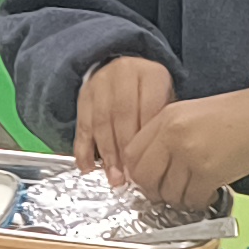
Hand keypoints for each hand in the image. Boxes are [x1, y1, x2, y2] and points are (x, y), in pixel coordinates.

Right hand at [70, 56, 175, 176]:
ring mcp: (100, 84)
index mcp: (150, 74)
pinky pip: (82, 126)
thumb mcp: (167, 101)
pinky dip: (83, 149)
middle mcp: (123, 74)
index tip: (146, 163)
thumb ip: (162, 123)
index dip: (145, 138)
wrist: (127, 72)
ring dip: (106, 153)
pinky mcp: (83, 97)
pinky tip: (87, 167)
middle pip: (121, 115)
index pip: (148, 107)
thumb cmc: (152, 95)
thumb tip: (156, 160)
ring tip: (113, 176)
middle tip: (129, 175)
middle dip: (124, 149)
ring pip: (100, 122)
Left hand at [114, 90, 248, 212]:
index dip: (137, 174)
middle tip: (169, 192)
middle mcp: (173, 134)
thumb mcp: (191, 114)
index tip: (148, 180)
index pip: (132, 154)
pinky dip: (200, 202)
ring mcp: (190, 154)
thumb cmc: (235, 116)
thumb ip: (166, 136)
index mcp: (166, 117)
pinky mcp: (209, 172)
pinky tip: (210, 190)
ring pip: (169, 194)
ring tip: (196, 188)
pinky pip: (192, 200)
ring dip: (181, 198)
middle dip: (154, 192)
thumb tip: (149, 168)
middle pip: (144, 178)